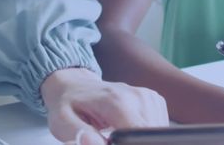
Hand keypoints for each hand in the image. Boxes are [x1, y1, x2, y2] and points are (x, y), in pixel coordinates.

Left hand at [40, 68, 167, 144]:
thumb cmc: (67, 105)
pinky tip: (128, 129)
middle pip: (151, 133)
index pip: (141, 134)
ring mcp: (148, 96)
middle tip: (109, 139)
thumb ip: (82, 137)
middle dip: (134, 142)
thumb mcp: (64, 124)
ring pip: (157, 130)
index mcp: (116, 102)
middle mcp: (137, 96)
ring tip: (116, 135)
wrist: (73, 85)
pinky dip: (145, 131)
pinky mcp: (153, 99)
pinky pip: (159, 124)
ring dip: (140, 138)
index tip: (113, 144)